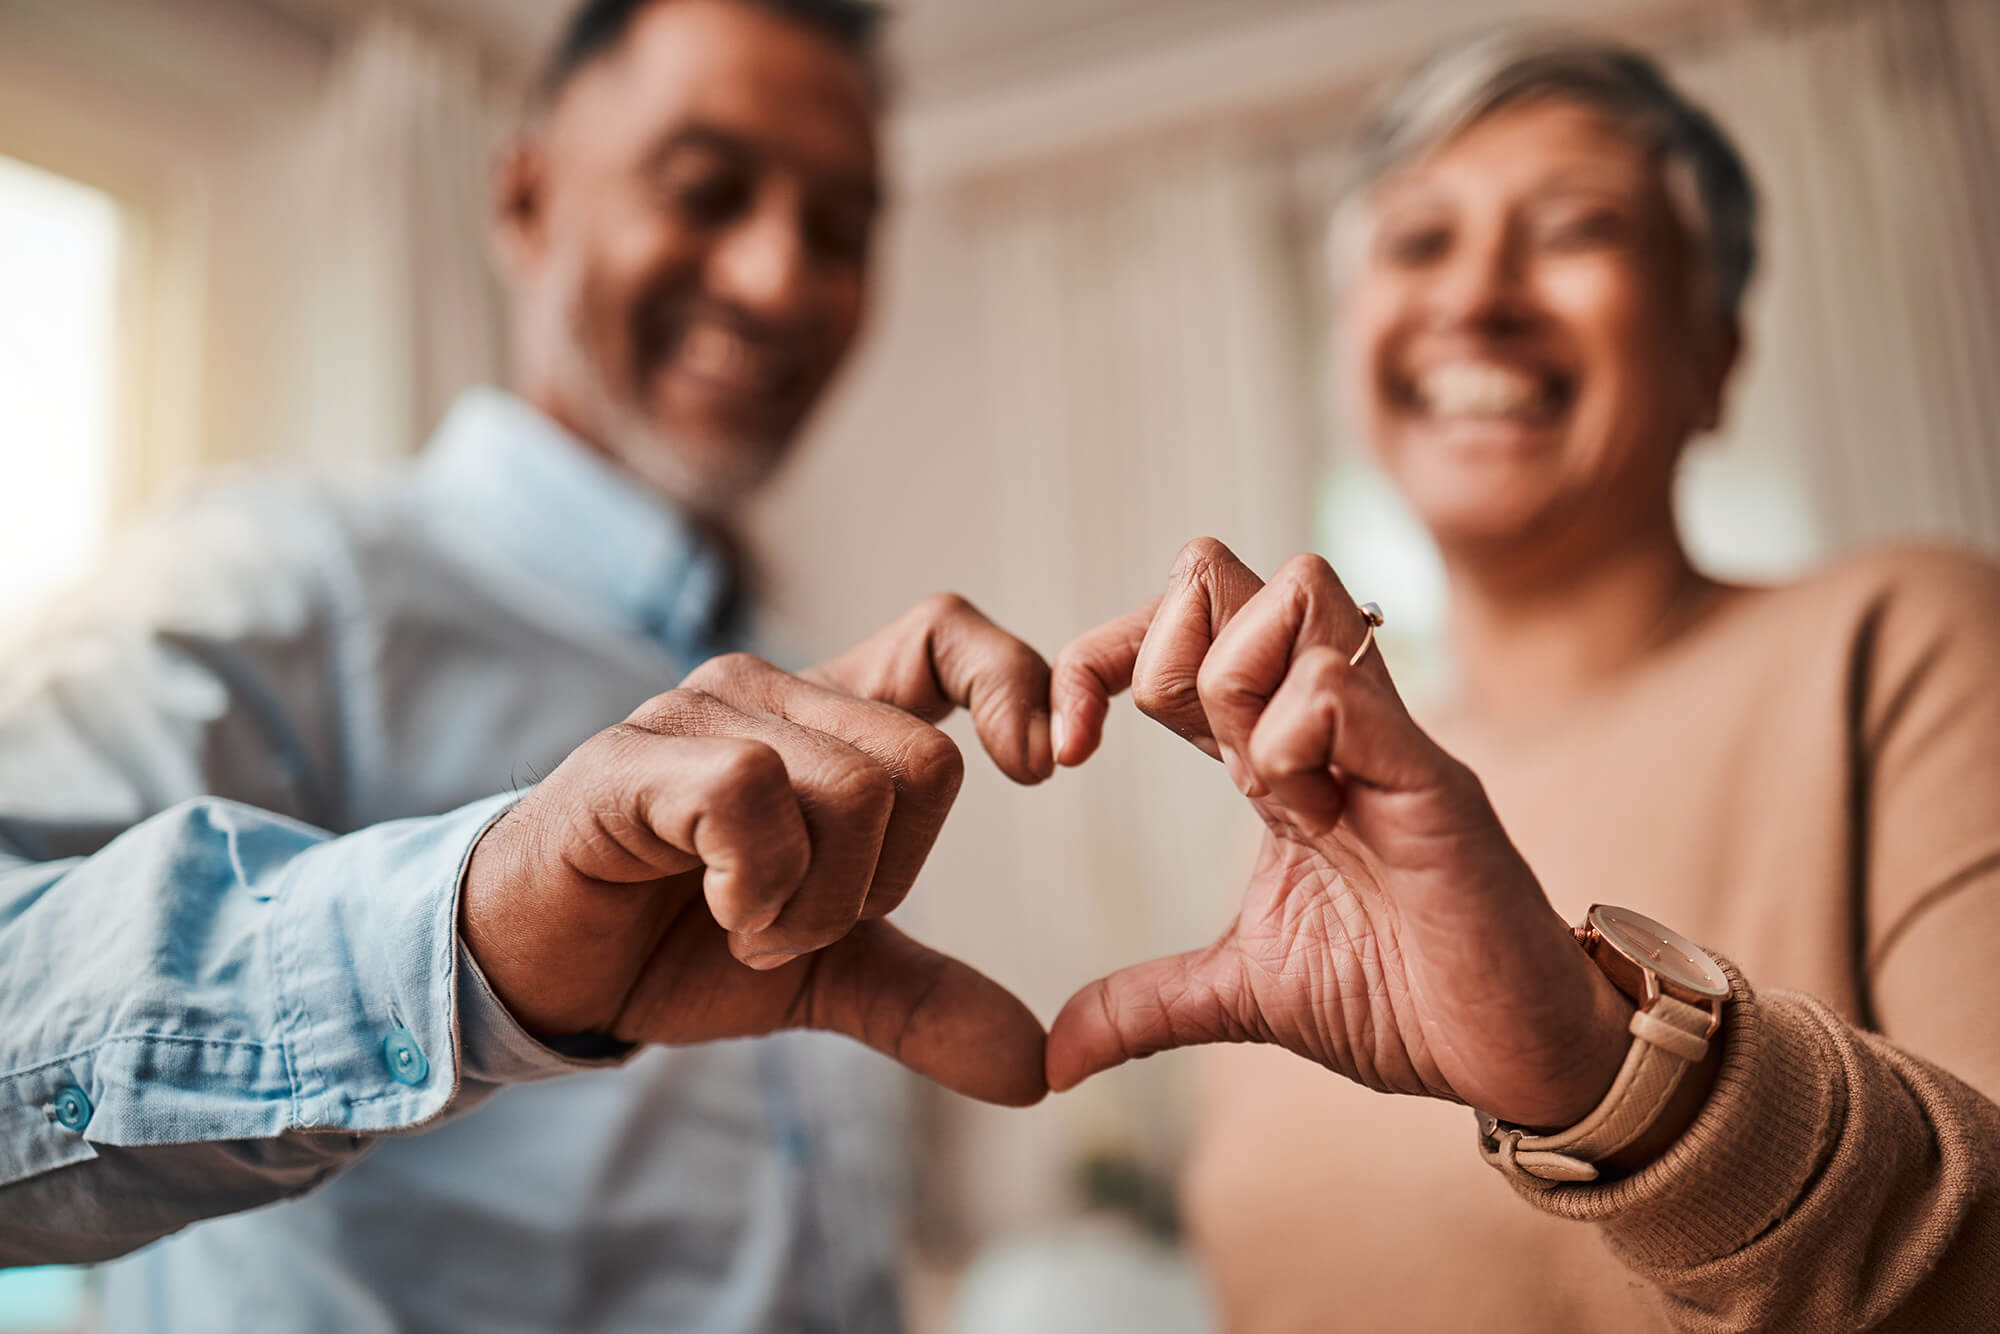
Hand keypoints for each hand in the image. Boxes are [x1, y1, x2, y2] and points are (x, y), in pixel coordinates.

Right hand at [461, 593, 1055, 1106]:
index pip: (945, 635)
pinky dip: (758, 886)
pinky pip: (755, 797)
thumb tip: (1040, 1066)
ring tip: (742, 926)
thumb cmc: (675, 945)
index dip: (1012, 682)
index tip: (1046, 766)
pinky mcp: (637, 760)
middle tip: (793, 924)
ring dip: (812, 905)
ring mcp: (702, 715)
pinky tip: (716, 910)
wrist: (536, 973)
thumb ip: (927, 1000)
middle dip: (881, 884)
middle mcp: (772, 693)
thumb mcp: (825, 973)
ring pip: (853, 790)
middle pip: (924, 766)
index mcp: (829, 721)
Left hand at [1044, 540, 1634, 1128]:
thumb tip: (1056, 1057)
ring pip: (1292, 592)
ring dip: (1231, 680)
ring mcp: (1383, 737)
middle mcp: (1326, 720)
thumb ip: (1147, 1003)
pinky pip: (1341, 687)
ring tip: (1255, 787)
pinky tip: (1300, 813)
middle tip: (1133, 736)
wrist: (1521, 1057)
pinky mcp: (1431, 778)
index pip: (1176, 632)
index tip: (1059, 753)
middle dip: (1154, 640)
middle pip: (1222, 573)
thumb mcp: (1244, 995)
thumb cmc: (1406, 1001)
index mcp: (1274, 751)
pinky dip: (1290, 734)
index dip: (1099, 663)